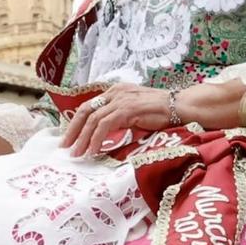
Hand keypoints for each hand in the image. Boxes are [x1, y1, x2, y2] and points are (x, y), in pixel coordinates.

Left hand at [60, 82, 180, 157]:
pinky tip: (94, 150)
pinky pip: (105, 126)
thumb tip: (106, 135)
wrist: (180, 107)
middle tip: (66, 146)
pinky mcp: (126, 109)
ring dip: (83, 139)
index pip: (90, 106)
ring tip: (78, 153)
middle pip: (85, 110)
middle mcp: (115, 92)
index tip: (71, 137)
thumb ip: (120, 119)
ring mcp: (120, 100)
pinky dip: (97, 139)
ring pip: (93, 119)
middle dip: (73, 130)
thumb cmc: (162, 112)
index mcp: (116, 91)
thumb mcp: (135, 113)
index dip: (77, 122)